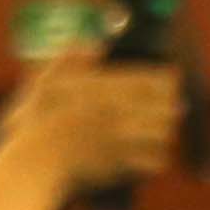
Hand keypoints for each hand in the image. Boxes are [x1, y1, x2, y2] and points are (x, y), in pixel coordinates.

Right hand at [6, 51, 186, 192]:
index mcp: (107, 90)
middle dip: (170, 105)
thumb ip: (71, 58)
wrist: (37, 162)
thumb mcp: (48, 80)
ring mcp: (123, 141)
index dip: (168, 78)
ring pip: (164, 134)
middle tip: (172, 105)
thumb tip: (95, 43)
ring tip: (163, 129)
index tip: (173, 77)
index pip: (152, 81)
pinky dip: (156, 158)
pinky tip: (150, 155)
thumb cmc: (39, 121)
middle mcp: (121, 114)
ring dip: (165, 130)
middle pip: (166, 107)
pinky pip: (155, 162)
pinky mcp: (122, 167)